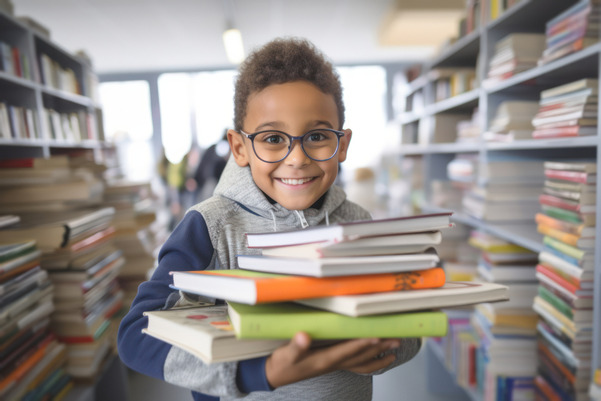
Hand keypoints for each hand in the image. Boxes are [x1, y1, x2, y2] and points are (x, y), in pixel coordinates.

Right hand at [265, 332, 400, 388]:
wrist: (277, 375)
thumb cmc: (282, 363)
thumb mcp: (286, 354)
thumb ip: (296, 346)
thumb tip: (304, 337)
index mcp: (324, 360)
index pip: (348, 351)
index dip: (362, 343)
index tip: (377, 336)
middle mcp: (333, 363)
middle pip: (361, 356)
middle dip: (379, 348)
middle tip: (396, 339)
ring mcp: (334, 365)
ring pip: (362, 362)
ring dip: (379, 355)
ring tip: (395, 350)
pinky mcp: (332, 364)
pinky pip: (356, 365)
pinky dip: (370, 362)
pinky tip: (378, 357)